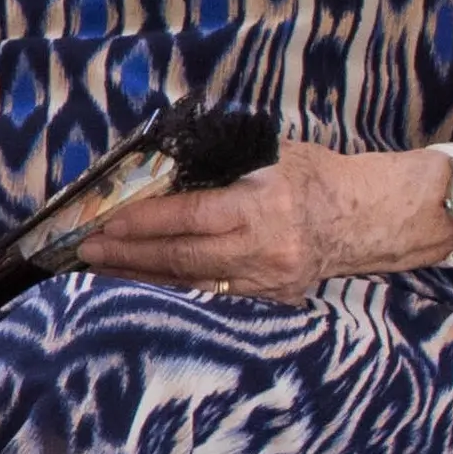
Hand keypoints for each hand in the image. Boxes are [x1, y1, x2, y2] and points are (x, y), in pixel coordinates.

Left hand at [80, 157, 360, 306]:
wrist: (365, 217)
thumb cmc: (310, 174)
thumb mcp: (268, 153)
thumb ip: (216, 161)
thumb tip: (153, 165)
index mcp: (263, 205)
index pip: (190, 217)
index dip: (144, 223)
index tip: (105, 223)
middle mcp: (264, 249)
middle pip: (184, 258)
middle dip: (130, 255)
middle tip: (87, 250)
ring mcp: (268, 281)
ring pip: (192, 282)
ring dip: (143, 274)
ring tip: (103, 267)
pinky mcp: (270, 300)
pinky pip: (211, 293)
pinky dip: (174, 285)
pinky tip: (144, 277)